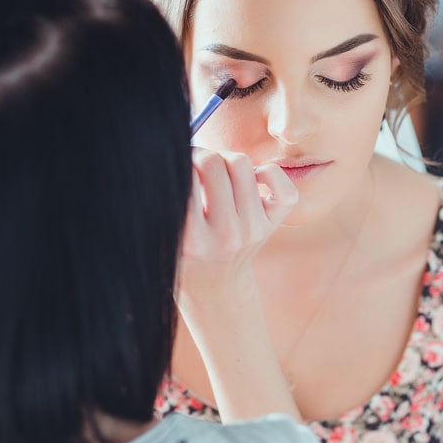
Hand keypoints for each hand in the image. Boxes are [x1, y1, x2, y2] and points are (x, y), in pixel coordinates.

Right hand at [178, 148, 296, 305]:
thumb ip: (166, 202)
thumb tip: (174, 152)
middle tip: (194, 165)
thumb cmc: (182, 257)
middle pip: (214, 163)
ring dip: (225, 159)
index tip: (173, 165)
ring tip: (216, 173)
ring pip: (241, 163)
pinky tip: (249, 180)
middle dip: (200, 156)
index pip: (185, 178)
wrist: (216, 290)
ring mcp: (253, 229)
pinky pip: (279, 181)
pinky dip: (266, 171)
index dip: (177, 161)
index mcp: (193, 240)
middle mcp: (226, 235)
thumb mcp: (163, 237)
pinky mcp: (272, 224)